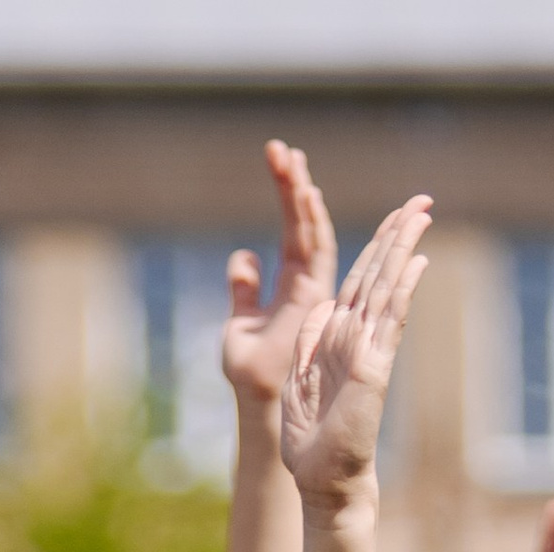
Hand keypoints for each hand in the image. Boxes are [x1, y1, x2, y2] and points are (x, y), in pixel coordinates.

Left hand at [223, 139, 337, 410]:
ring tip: (291, 159)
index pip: (294, 229)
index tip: (279, 158)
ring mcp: (313, 288)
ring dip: (302, 194)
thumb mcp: (237, 324)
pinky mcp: (313, 298)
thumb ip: (243, 291)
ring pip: (311, 230)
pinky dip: (312, 220)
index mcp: (291, 283)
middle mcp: (307, 281)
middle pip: (304, 222)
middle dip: (295, 183)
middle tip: (283, 148)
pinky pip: (316, 251)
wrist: (257, 401)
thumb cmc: (249, 373)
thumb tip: (243, 257)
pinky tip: (304, 192)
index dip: (288, 193)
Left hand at [280, 199, 430, 508]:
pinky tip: (416, 262)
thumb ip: (309, 338)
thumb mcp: (299, 375)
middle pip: (376, 274)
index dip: (372, 247)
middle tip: (421, 200)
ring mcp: (368, 350)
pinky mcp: (374, 368)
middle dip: (396, 235)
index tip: (392, 216)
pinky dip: (401, 290)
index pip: (356, 280)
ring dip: (402, 250)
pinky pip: (390, 321)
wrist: (321, 479)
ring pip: (386, 288)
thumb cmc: (310, 440)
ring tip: (421, 214)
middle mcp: (355, 337)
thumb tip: (321, 305)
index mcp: (335, 336)